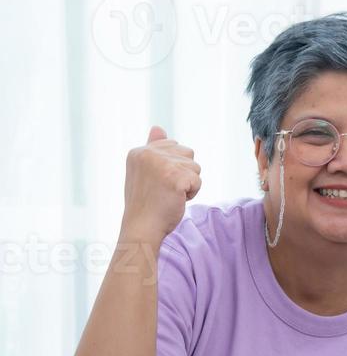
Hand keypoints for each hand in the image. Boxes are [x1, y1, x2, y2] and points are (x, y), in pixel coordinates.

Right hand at [121, 125, 200, 244]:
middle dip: (183, 173)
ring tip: (170, 195)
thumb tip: (158, 127)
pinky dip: (192, 193)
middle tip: (165, 190)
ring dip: (188, 184)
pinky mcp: (176, 177)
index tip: (157, 182)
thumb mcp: (145, 171)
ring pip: (195, 167)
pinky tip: (176, 200)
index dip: (173, 167)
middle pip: (187, 153)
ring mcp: (162, 164)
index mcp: (139, 151)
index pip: (173, 146)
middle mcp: (149, 154)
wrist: (142, 227)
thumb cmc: (146, 203)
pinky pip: (198, 181)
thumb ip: (153, 149)